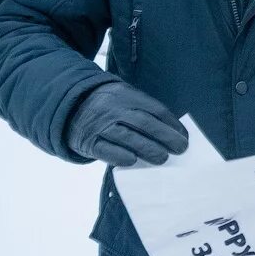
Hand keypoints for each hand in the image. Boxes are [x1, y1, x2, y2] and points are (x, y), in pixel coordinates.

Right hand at [66, 81, 189, 166]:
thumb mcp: (123, 96)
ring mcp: (100, 125)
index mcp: (126, 94)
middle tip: (180, 149)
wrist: (70, 107)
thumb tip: (171, 130)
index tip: (184, 136)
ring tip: (163, 158)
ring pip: (128, 138)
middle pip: (145, 123)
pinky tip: (134, 161)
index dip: (172, 124)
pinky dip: (121, 156)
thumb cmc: (108, 105)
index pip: (155, 109)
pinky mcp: (89, 141)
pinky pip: (107, 151)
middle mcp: (114, 108)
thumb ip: (143, 109)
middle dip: (166, 137)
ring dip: (149, 149)